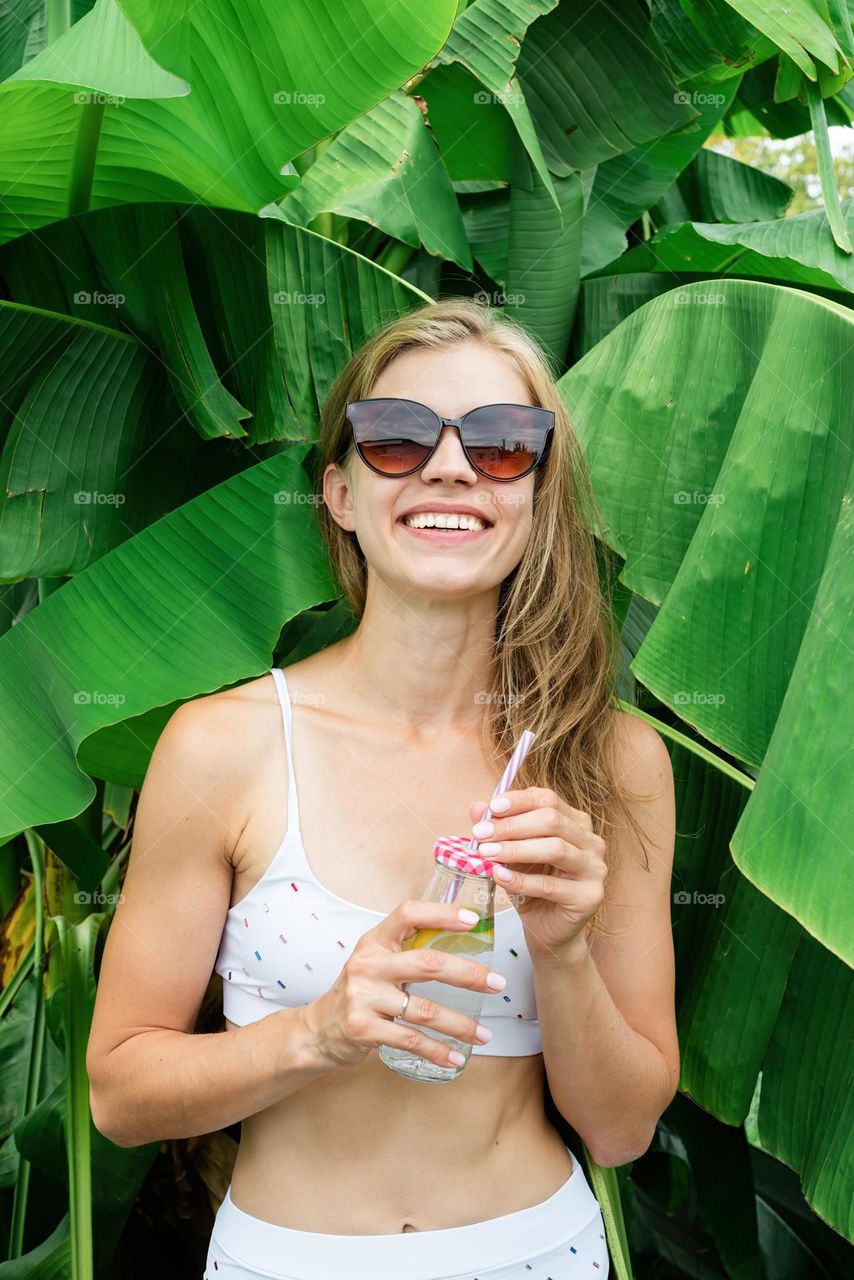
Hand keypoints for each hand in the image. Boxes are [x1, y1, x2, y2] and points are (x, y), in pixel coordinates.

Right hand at [300, 901, 503, 1070]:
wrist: (316, 1030)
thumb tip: (460, 939)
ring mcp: (364, 997)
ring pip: (425, 1010)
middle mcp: (368, 964)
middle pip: (428, 963)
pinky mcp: (363, 1028)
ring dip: (460, 1025)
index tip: (473, 919)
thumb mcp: (375, 962)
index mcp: (374, 941)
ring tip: (484, 1034)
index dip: (441, 913)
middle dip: (468, 975)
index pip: (408, 914)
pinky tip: (456, 1057)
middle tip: (497, 983)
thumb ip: (406, 950)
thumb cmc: (358, 992)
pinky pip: (411, 1040)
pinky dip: (438, 1051)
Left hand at [469, 787, 606, 962]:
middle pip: (552, 821)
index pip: (548, 799)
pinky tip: (499, 876)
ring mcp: (595, 868)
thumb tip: (477, 808)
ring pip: (555, 849)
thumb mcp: (511, 853)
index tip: (492, 807)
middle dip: (511, 826)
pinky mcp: (590, 896)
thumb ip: (497, 829)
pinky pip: (550, 885)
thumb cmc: (530, 884)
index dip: (519, 800)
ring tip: (486, 853)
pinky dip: (521, 880)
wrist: (546, 928)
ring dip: (515, 850)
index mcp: (576, 822)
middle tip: (480, 834)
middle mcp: (591, 841)